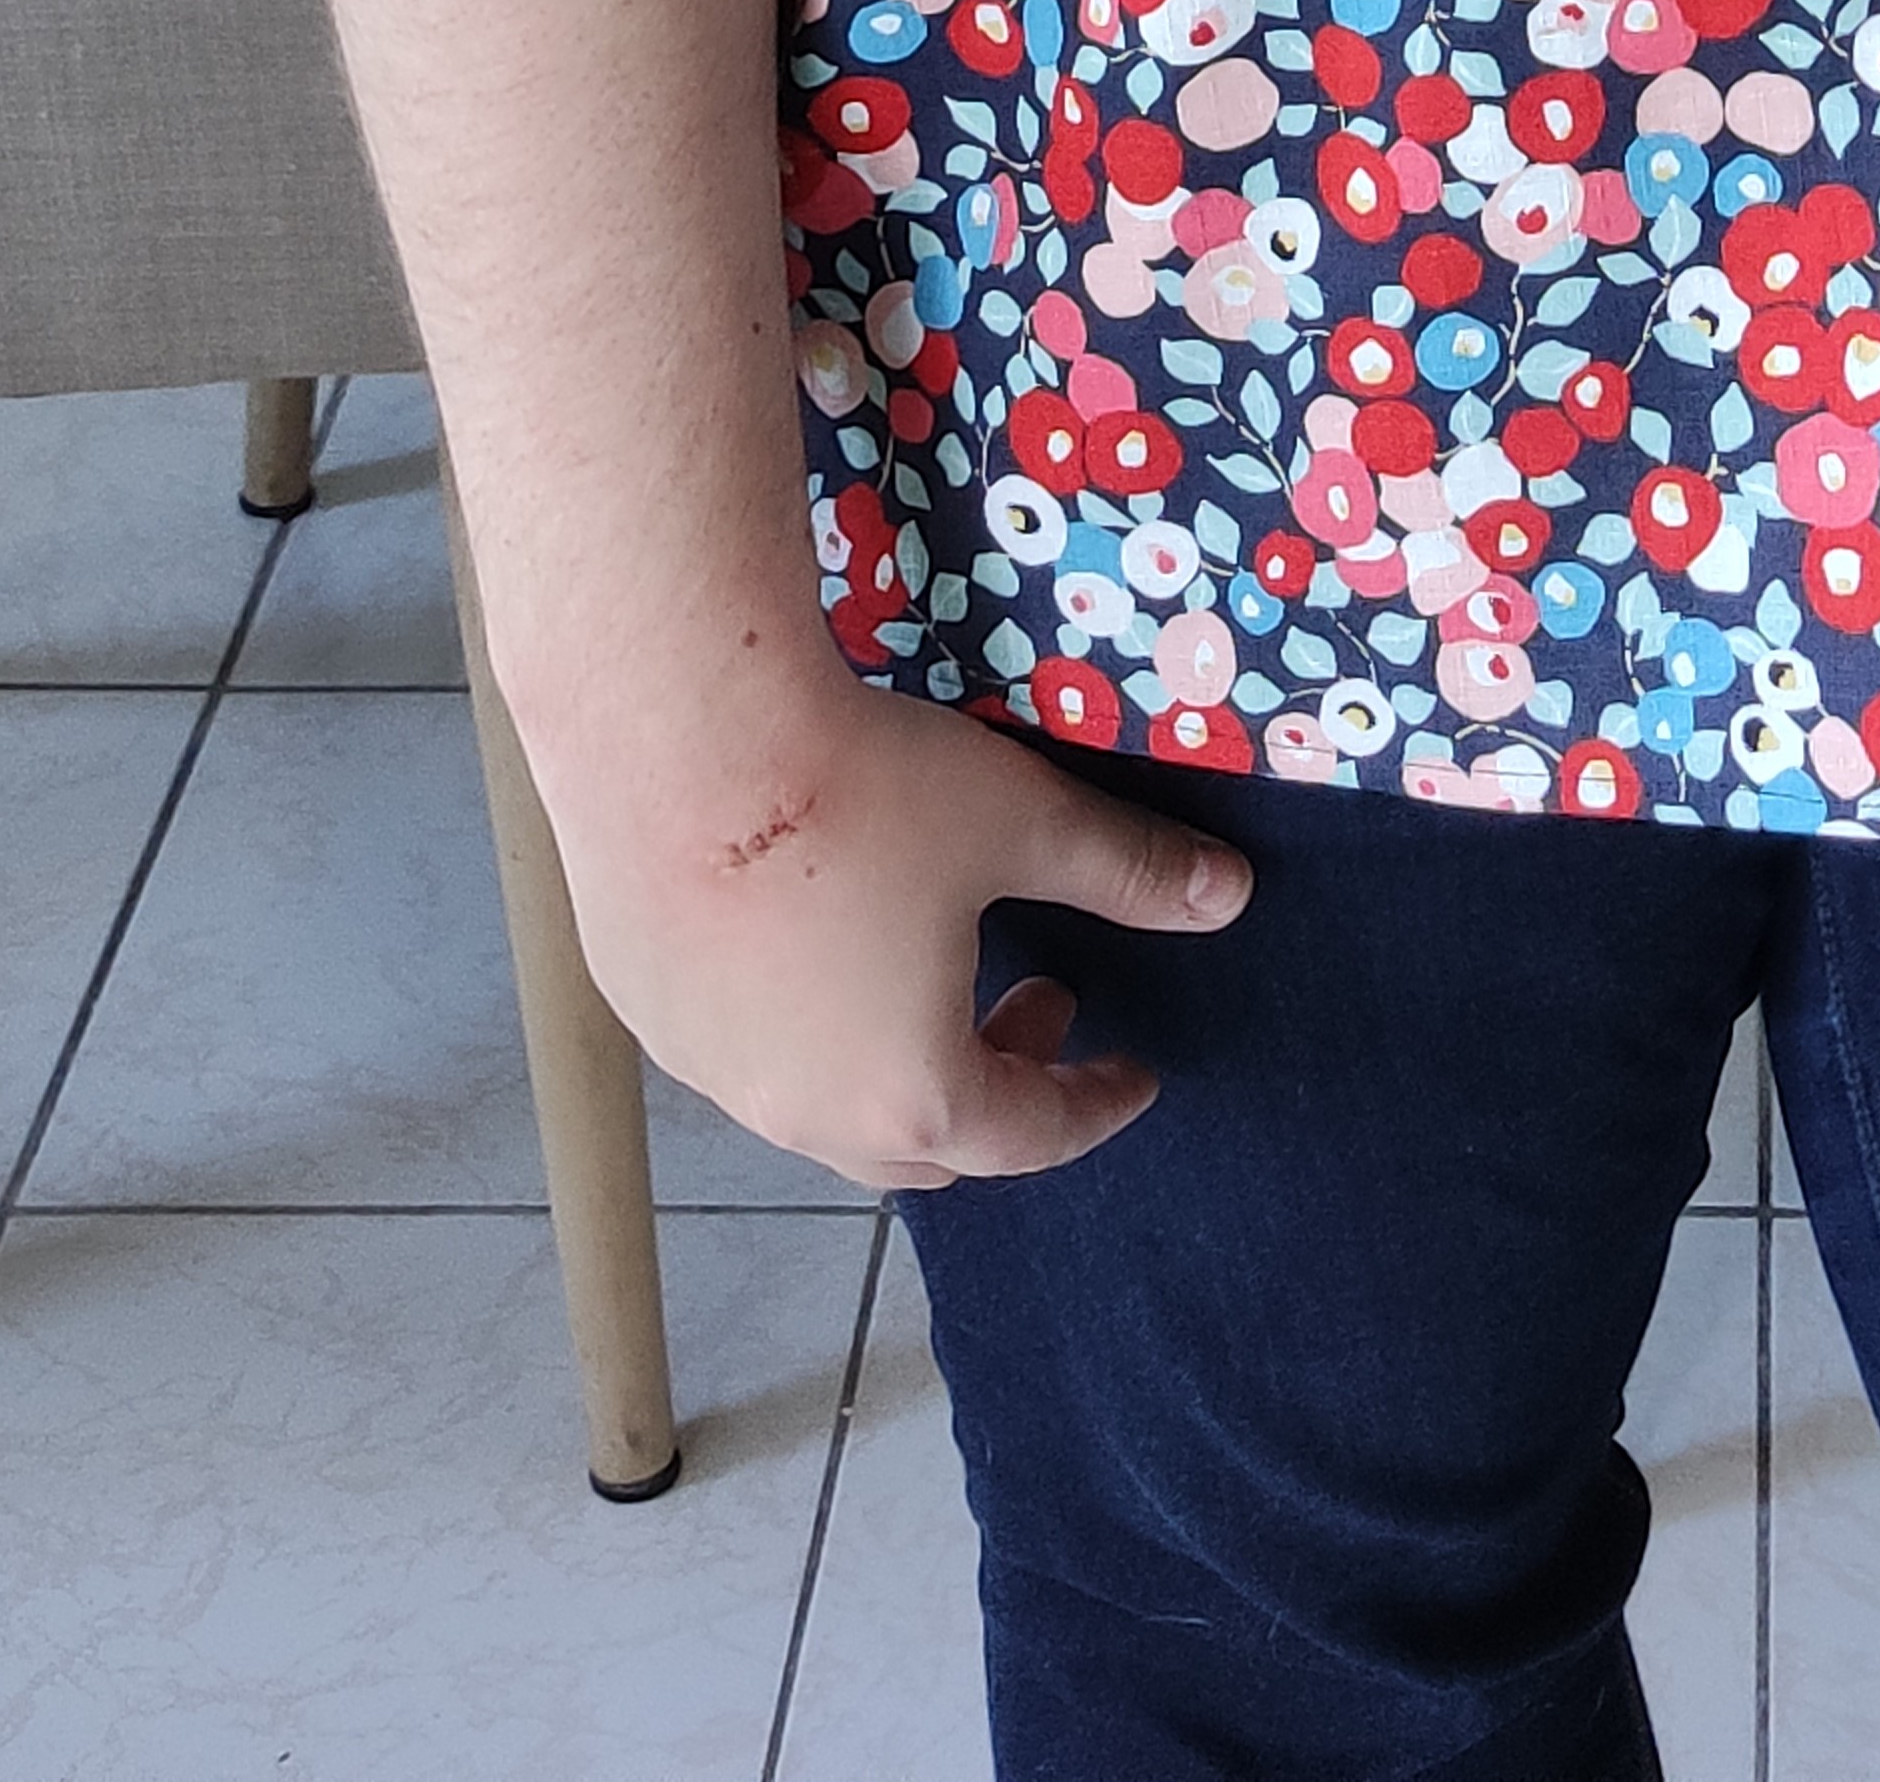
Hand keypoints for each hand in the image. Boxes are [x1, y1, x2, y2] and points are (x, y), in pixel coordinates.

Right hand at [533, 672, 1254, 1193]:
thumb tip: (1231, 896)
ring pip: (825, 1105)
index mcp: (913, 1095)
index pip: (1030, 1137)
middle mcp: (804, 1115)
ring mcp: (712, 1074)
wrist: (675, 732)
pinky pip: (748, 1052)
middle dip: (996, 1090)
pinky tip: (814, 926)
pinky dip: (805, 1022)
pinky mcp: (647, 1013)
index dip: (1094, 1104)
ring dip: (894, 1057)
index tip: (1132, 1073)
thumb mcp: (1020, 822)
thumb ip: (1128, 871)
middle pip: (923, 1148)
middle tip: (1041, 1000)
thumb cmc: (866, 791)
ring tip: (927, 960)